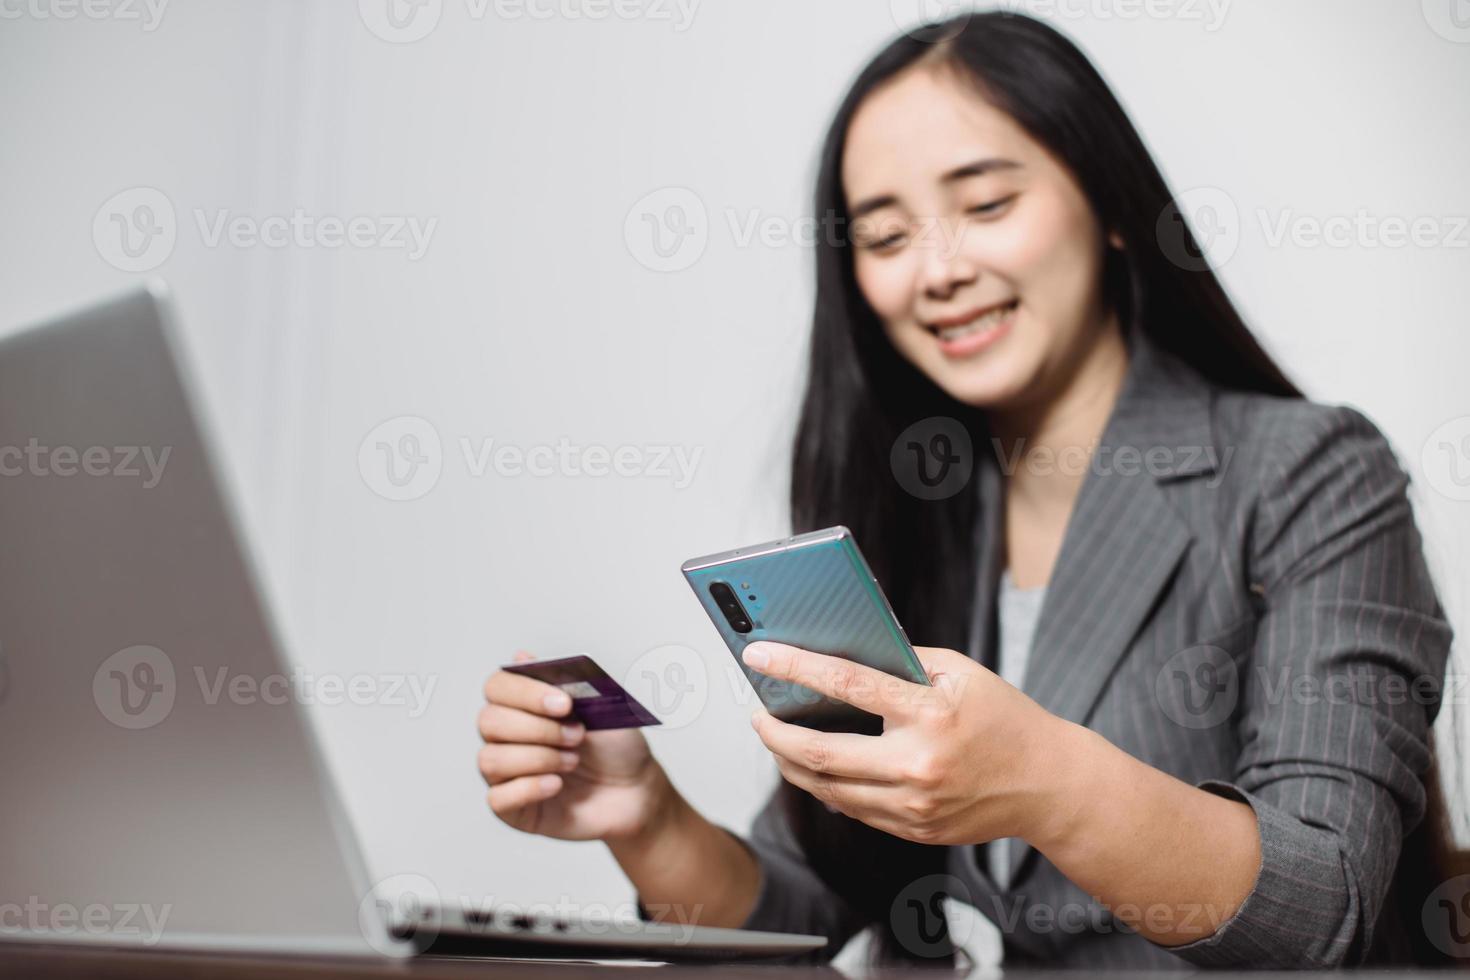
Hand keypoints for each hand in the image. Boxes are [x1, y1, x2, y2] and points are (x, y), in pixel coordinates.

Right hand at [478, 651, 672, 842]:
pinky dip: (529, 788)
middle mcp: (507, 737)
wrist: (637, 789)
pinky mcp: (514, 810)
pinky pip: (497, 799)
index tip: (563, 703)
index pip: (497, 687)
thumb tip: (521, 657)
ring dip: (537, 758)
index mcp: (523, 705)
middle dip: (536, 728)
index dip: (525, 692)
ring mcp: (507, 774)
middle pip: (489, 721)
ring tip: (572, 761)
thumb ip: (561, 681)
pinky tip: (556, 785)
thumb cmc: (615, 746)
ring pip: (490, 759)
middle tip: (577, 736)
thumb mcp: (600, 707)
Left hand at [741, 640, 1074, 847]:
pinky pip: (853, 810)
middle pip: (820, 754)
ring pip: (828, 790)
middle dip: (774, 734)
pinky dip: (826, 786)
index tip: (758, 655)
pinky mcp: (914, 830)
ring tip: (777, 739)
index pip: (846, 684)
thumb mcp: (959, 672)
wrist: (1049, 784)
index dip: (795, 667)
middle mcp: (918, 765)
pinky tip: (815, 766)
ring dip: (793, 764)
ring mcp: (914, 806)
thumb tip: (842, 650)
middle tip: (755, 715)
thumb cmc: (1004, 718)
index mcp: (929, 715)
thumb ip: (902, 660)